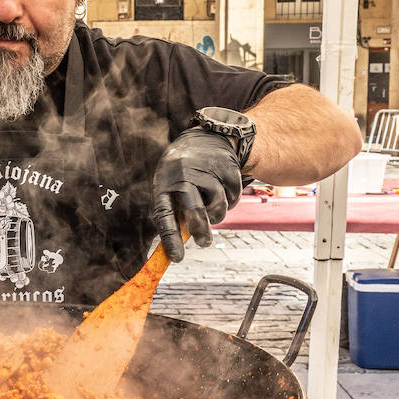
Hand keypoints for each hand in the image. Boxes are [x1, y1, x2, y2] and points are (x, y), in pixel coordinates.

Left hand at [151, 128, 243, 261]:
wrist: (205, 139)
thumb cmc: (183, 174)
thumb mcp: (171, 186)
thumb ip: (176, 211)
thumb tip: (178, 247)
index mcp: (164, 182)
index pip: (164, 215)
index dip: (170, 239)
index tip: (176, 259)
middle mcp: (184, 175)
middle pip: (195, 209)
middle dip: (201, 230)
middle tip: (204, 242)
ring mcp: (207, 170)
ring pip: (218, 206)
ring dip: (217, 214)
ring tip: (212, 205)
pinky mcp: (228, 169)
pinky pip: (233, 197)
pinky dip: (230, 200)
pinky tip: (222, 187)